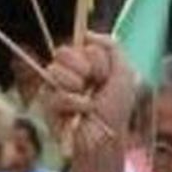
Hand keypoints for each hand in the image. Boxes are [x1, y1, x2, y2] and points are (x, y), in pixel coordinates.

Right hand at [43, 34, 135, 158]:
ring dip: (78, 88)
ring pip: (55, 71)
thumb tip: (87, 33)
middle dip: (86, 71)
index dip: (96, 60)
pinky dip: (74, 104)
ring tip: (88, 103)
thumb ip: (111, 47)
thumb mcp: (124, 73)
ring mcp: (55, 87)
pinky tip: (81, 112)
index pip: (80, 45)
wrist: (106, 138)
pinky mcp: (47, 105)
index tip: (105, 77)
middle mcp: (68, 71)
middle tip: (95, 87)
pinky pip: (55, 93)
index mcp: (85, 63)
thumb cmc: (116, 109)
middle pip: (63, 52)